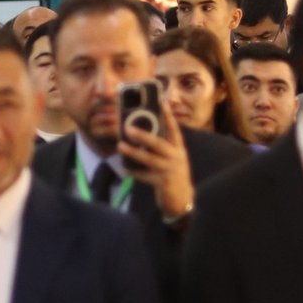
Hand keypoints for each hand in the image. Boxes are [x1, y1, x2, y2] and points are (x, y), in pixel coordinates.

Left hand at [119, 101, 193, 218]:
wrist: (182, 200)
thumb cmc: (173, 174)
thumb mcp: (172, 159)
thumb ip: (162, 147)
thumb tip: (141, 134)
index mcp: (179, 149)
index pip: (174, 129)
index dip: (168, 116)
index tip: (161, 102)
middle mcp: (176, 157)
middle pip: (158, 143)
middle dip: (143, 135)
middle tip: (128, 128)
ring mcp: (170, 170)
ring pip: (149, 159)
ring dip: (133, 152)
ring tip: (120, 146)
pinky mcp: (163, 183)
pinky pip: (144, 176)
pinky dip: (134, 172)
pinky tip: (124, 168)